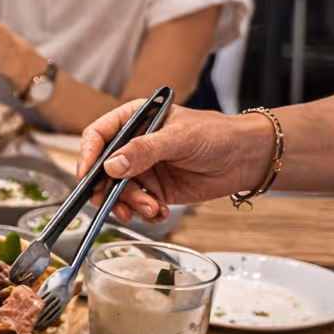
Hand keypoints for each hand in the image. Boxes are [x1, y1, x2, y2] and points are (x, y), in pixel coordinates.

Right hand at [77, 103, 276, 221]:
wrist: (246, 159)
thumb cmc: (216, 135)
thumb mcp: (178, 138)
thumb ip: (144, 150)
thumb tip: (111, 166)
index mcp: (133, 121)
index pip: (97, 136)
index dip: (87, 155)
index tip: (87, 176)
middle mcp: (133, 146)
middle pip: (102, 170)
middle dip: (107, 189)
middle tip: (113, 203)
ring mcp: (142, 169)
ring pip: (118, 191)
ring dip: (129, 204)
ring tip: (150, 207)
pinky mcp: (154, 190)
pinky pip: (136, 205)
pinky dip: (143, 212)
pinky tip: (159, 212)